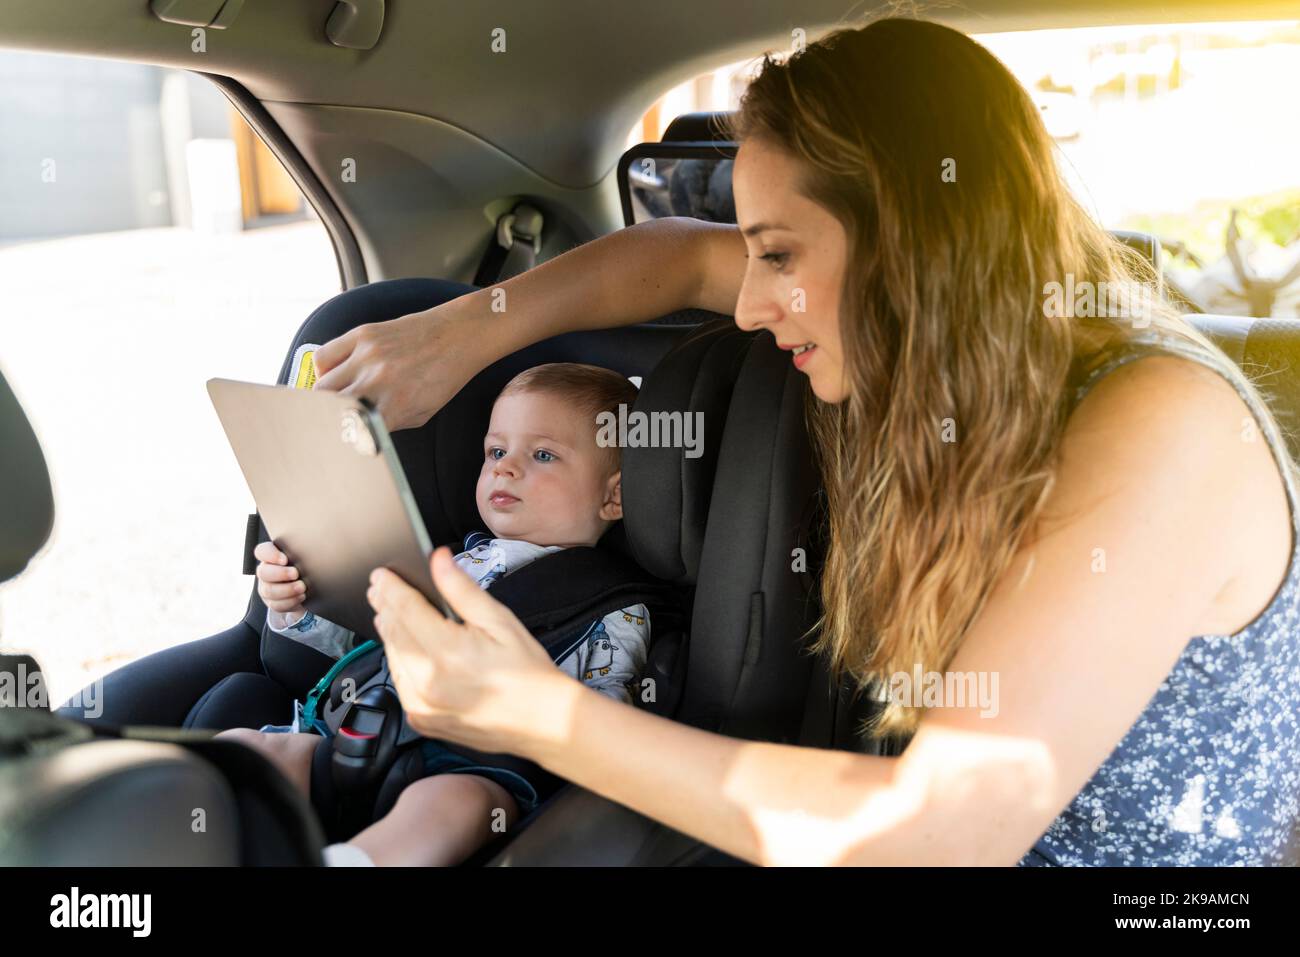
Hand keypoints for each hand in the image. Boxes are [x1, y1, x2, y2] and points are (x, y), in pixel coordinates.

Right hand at [254, 541, 306, 615]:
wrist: (310, 587)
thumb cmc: (307, 565)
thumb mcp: (305, 555)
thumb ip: (303, 549)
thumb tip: (316, 543)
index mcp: (271, 556)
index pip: (262, 551)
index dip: (270, 555)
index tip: (285, 559)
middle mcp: (266, 571)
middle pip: (263, 572)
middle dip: (280, 574)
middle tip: (296, 574)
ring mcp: (267, 587)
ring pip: (268, 590)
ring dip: (287, 590)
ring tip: (302, 587)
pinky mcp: (272, 602)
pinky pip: (276, 605)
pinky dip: (290, 602)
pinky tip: (301, 597)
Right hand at [312, 301, 488, 431]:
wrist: (457, 336)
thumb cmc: (442, 378)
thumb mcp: (421, 413)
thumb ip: (389, 424)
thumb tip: (357, 431)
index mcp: (395, 407)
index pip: (351, 432)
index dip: (340, 439)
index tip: (337, 440)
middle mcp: (378, 382)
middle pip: (327, 409)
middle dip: (327, 418)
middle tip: (331, 420)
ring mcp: (367, 356)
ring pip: (320, 385)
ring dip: (323, 396)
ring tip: (335, 397)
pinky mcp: (362, 334)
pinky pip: (322, 357)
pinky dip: (323, 370)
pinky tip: (335, 373)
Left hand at [366, 547, 574, 756]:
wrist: (543, 722)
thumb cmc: (528, 674)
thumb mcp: (500, 621)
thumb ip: (462, 589)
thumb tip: (439, 560)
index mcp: (448, 652)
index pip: (406, 609)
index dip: (391, 588)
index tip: (381, 574)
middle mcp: (428, 682)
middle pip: (395, 632)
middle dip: (385, 606)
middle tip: (379, 587)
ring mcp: (422, 705)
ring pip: (393, 657)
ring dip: (388, 632)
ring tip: (386, 613)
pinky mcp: (422, 720)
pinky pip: (400, 682)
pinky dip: (398, 660)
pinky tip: (402, 647)